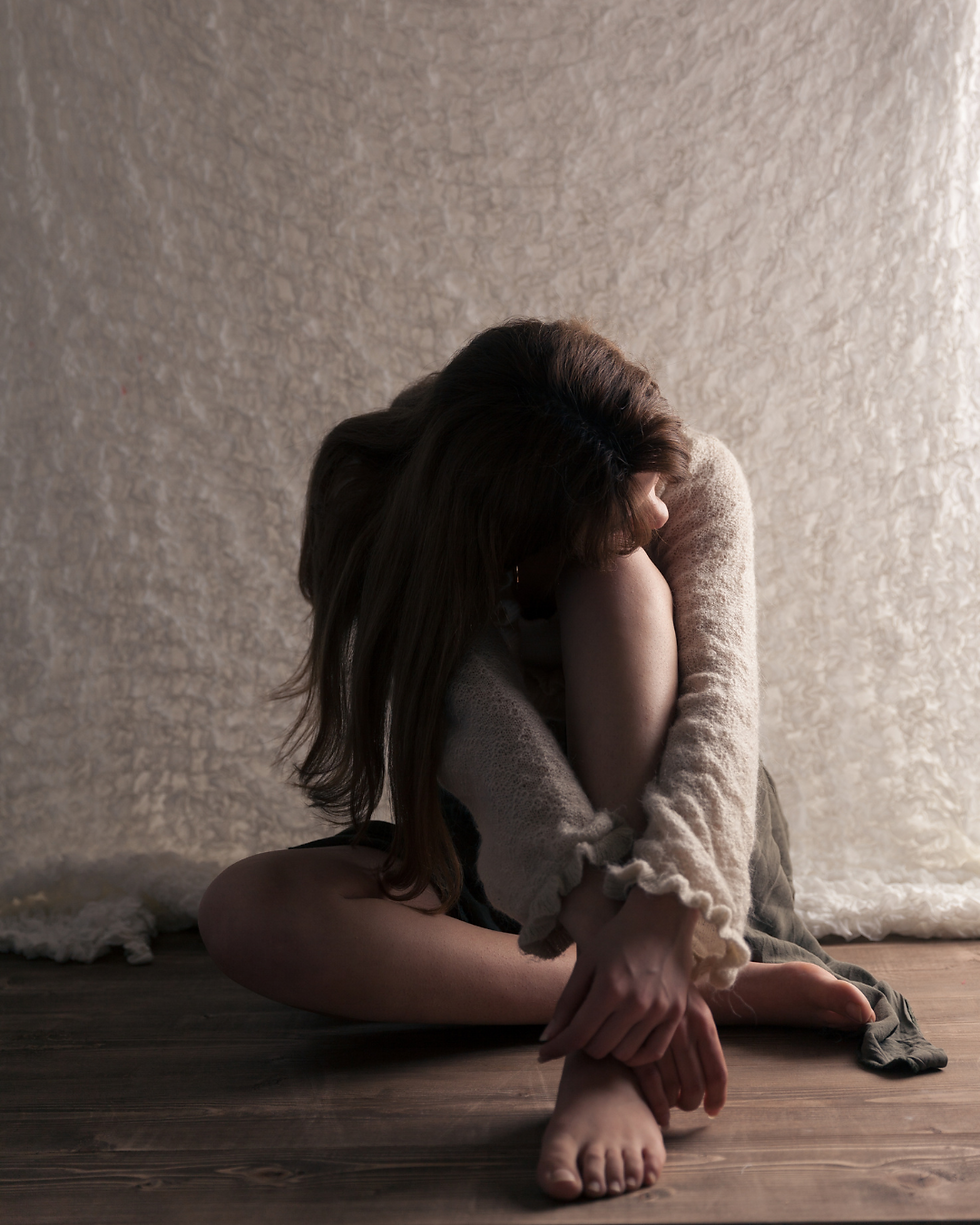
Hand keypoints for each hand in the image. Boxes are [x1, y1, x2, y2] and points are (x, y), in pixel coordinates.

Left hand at [537, 888, 697, 1064]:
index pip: (578, 1034)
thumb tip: (547, 1038)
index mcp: (609, 988)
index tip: (544, 1054)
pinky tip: (626, 1040)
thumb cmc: (620, 936)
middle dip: (584, 1042)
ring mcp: (659, 1011)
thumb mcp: (587, 962)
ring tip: (607, 1028)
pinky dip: (636, 1054)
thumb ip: (567, 1002)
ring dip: (610, 1046)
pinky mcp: (677, 1014)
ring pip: (624, 1054)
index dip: (557, 1047)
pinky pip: (652, 1052)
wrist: (663, 918)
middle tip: (584, 1027)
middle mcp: (636, 1003)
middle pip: (600, 1049)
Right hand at [634, 985, 727, 1126]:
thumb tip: (711, 1079)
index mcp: (701, 1021)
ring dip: (672, 1105)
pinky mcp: (634, 1045)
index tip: (712, 1110)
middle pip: (695, 1086)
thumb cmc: (662, 986)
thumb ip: (700, 1035)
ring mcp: (657, 1038)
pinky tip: (658, 1113)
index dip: (717, 1097)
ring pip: (673, 1090)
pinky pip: (651, 1087)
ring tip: (668, 1105)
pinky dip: (657, 1106)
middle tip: (683, 1104)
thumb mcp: (689, 1004)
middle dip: (691, 1102)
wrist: (633, 959)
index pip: (717, 1072)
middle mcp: (682, 1031)